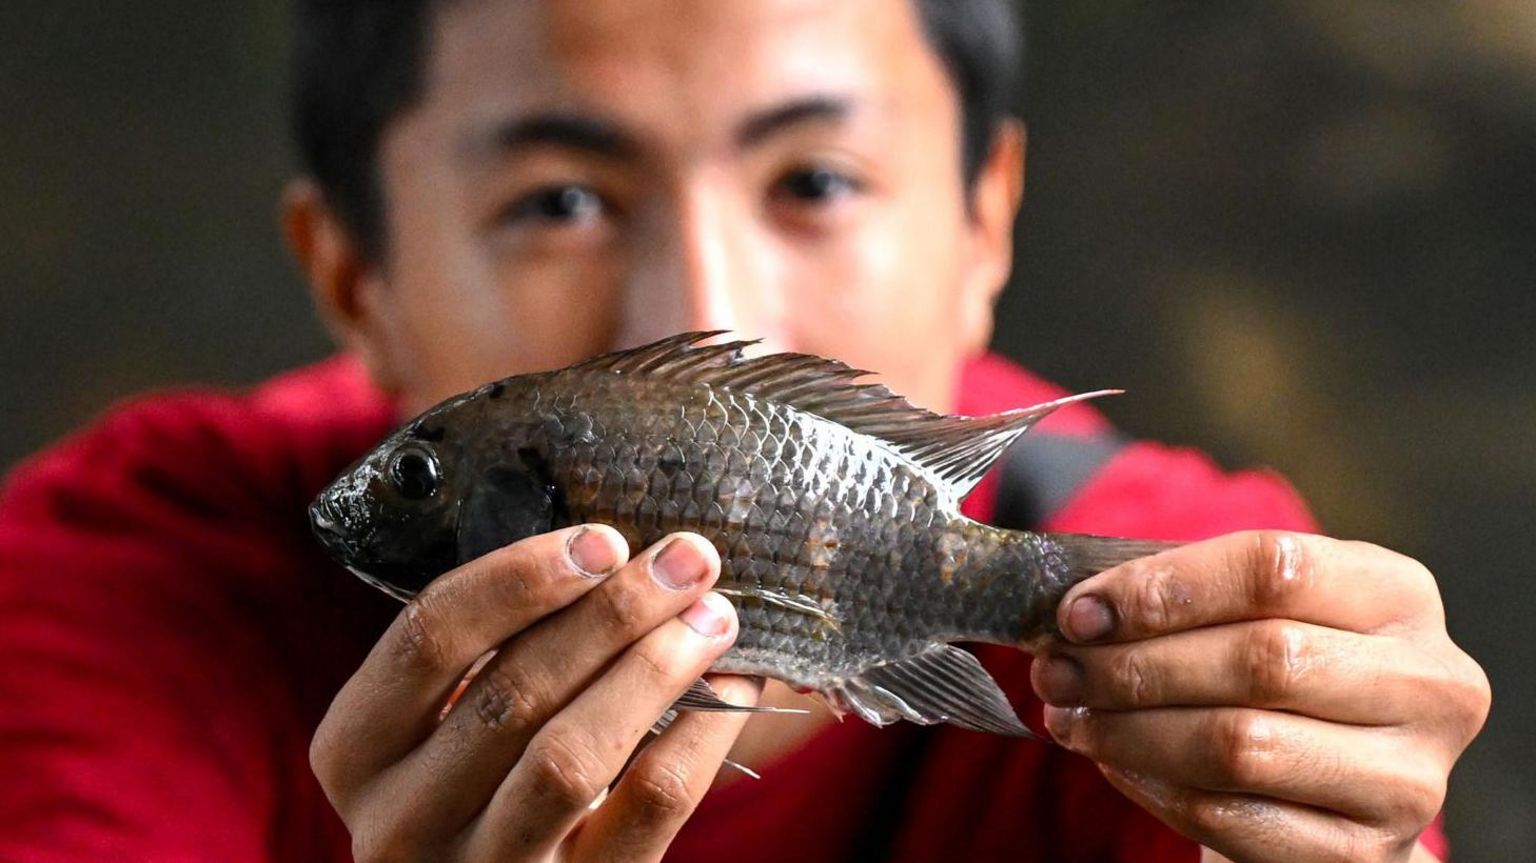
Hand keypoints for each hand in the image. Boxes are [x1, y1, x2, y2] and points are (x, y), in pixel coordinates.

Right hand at [311, 525, 757, 861]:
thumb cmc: (484, 786)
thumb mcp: (453, 725)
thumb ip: (500, 652)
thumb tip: (619, 556)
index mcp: (356, 752)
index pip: (426, 640)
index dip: (518, 579)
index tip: (600, 539)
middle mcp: (400, 823)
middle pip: (511, 691)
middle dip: (611, 611)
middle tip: (686, 560)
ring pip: (570, 756)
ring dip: (653, 668)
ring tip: (714, 616)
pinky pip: (645, 808)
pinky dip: (700, 737)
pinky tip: (736, 687)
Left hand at [1030, 531, 1489, 862]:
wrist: (1340, 784)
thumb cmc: (1285, 675)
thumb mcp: (1259, 612)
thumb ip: (1185, 596)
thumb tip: (1078, 609)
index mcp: (1398, 594)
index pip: (1274, 568)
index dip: (1163, 587)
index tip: (1081, 610)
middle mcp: (1427, 682)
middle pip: (1258, 658)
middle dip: (1133, 664)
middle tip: (1056, 667)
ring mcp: (1407, 777)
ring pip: (1239, 745)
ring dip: (1129, 728)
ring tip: (1070, 714)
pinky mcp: (1366, 853)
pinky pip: (1230, 816)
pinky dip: (1151, 785)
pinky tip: (1112, 759)